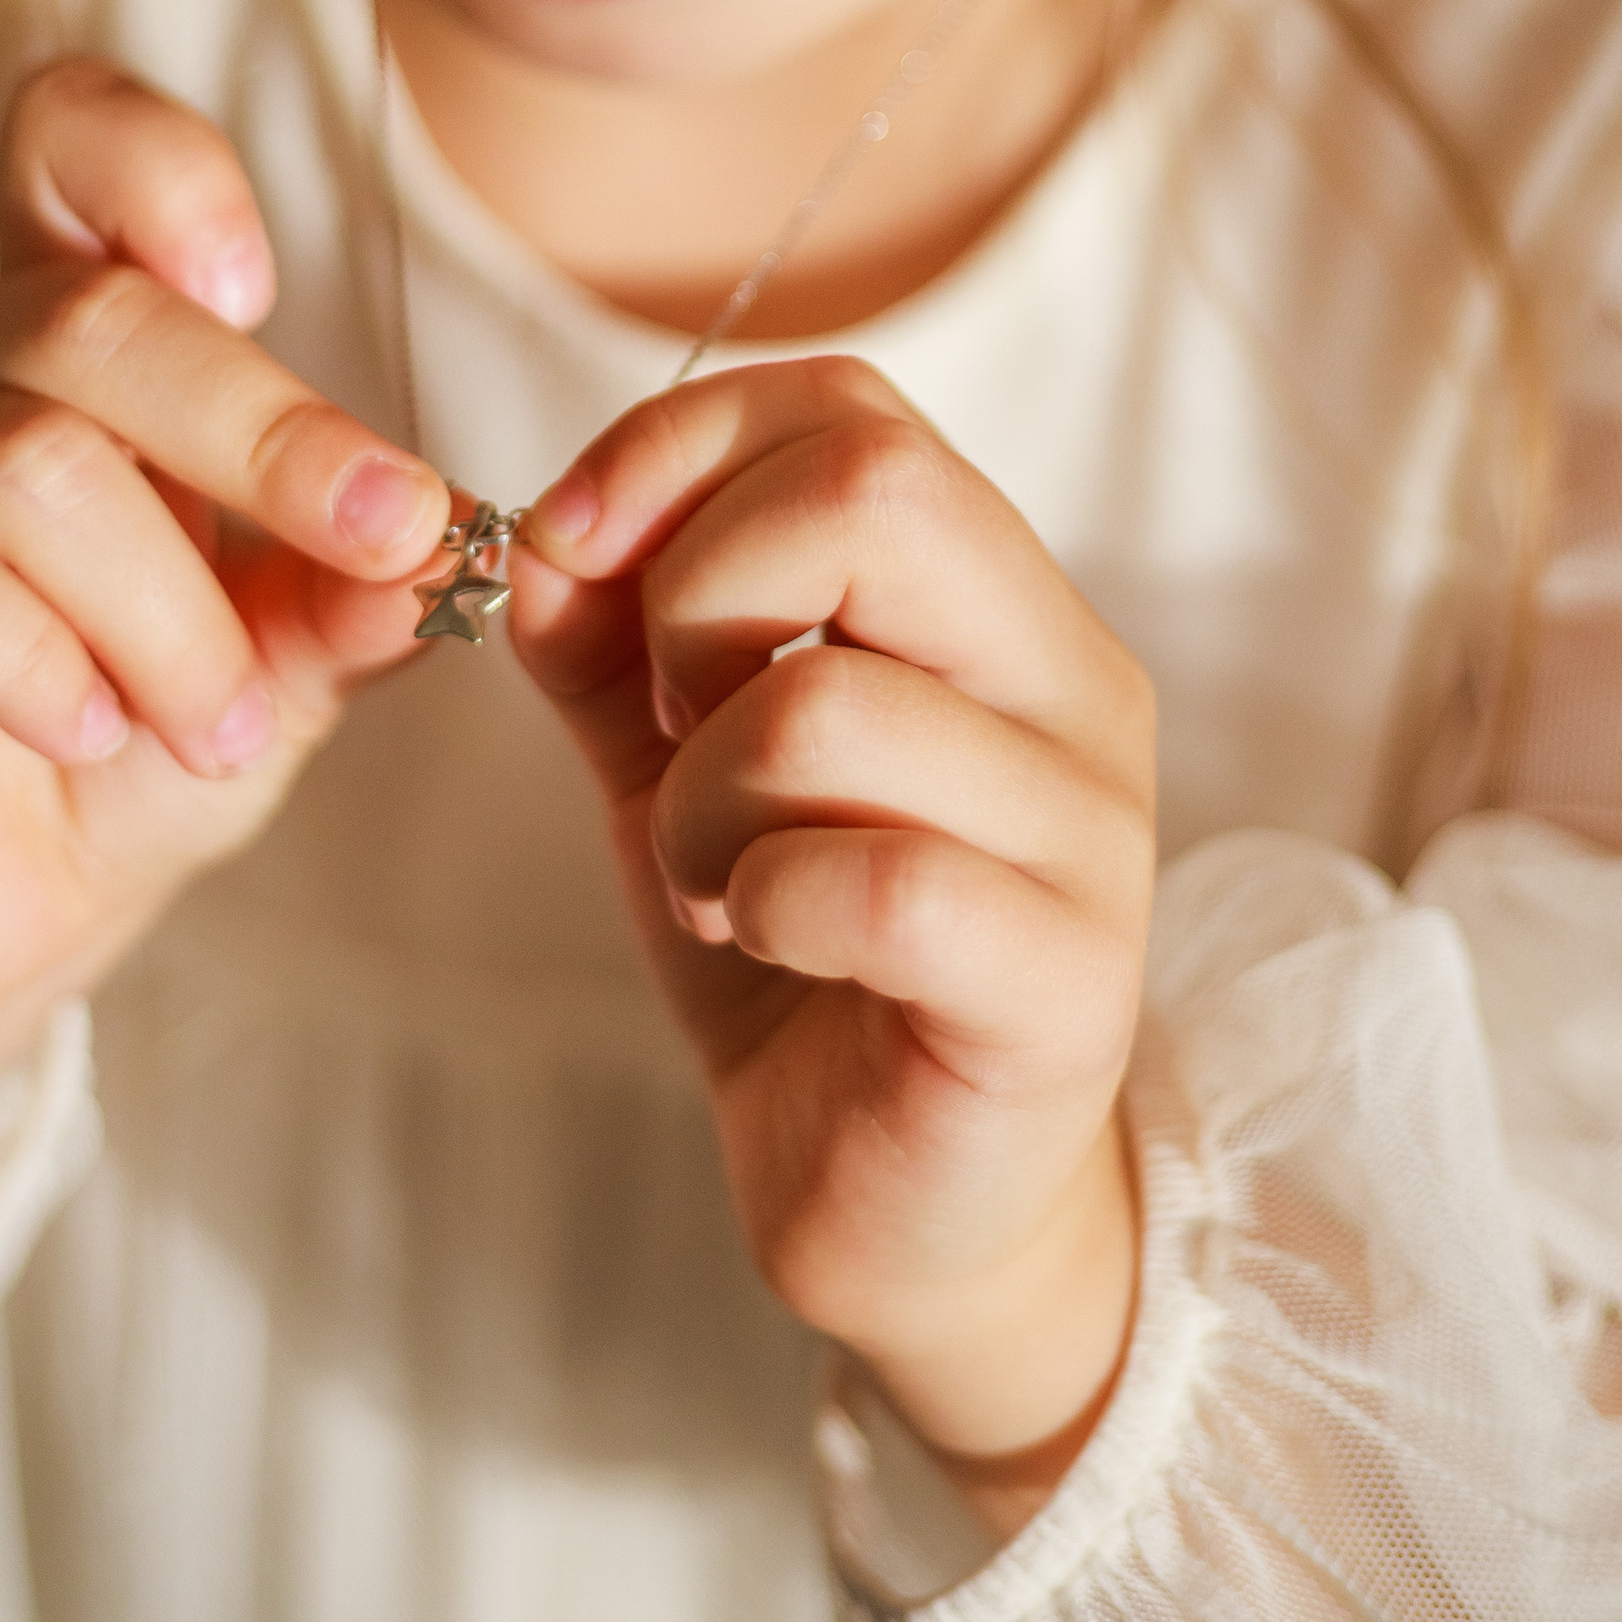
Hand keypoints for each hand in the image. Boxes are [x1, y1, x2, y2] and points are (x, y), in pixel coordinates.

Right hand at [0, 56, 450, 1235]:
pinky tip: (86, 732)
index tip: (263, 286)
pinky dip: (35, 660)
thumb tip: (451, 540)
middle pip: (93, 324)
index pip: (66, 138)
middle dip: (269, 438)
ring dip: (164, 612)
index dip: (160, 170)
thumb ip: (350, 594)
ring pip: (24, 465)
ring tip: (218, 728)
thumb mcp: (274, 665)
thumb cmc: (124, 756)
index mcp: (51, 332)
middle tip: (388, 544)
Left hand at [511, 358, 1153, 1533]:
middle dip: (697, 594)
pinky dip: (760, 904)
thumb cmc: (804, 958)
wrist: (909, 1212)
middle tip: (667, 725)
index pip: (852, 409)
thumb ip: (610, 635)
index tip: (568, 547)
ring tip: (711, 873)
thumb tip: (536, 531)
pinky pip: (871, 879)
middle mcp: (1071, 687)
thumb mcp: (678, 761)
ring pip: (831, 702)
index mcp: (998, 601)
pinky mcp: (1063, 985)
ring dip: (702, 795)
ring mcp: (1086, 835)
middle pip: (877, 492)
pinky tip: (763, 941)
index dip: (677, 445)